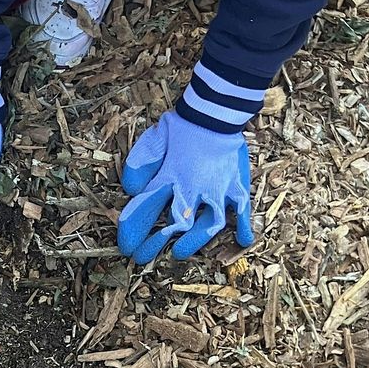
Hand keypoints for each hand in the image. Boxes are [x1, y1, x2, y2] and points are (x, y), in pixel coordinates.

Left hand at [117, 111, 253, 264]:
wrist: (215, 109)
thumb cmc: (182, 124)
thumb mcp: (153, 139)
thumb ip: (139, 165)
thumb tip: (131, 190)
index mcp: (170, 177)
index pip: (146, 210)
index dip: (133, 230)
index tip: (125, 246)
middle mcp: (194, 188)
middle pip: (174, 225)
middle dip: (155, 244)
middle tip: (142, 258)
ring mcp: (218, 189)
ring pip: (207, 225)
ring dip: (193, 242)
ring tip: (179, 254)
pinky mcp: (237, 185)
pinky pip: (242, 210)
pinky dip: (243, 226)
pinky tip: (242, 241)